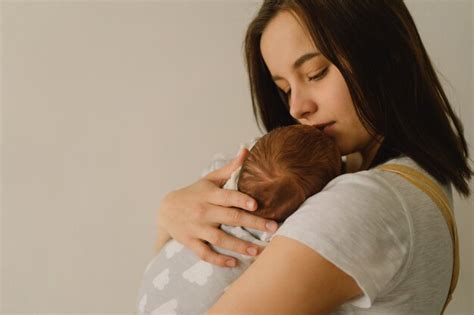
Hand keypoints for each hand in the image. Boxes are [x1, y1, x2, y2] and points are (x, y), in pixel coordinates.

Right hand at [156, 148, 278, 267]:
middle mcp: (203, 211)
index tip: (256, 204)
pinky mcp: (191, 242)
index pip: (227, 196)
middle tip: (272, 228)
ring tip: (257, 251)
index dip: (241, 199)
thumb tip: (246, 151)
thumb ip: (230, 169)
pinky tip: (233, 263)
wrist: (166, 210)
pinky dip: (218, 260)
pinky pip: (205, 253)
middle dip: (253, 223)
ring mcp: (196, 228)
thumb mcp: (209, 180)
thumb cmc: (194, 193)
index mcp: (209, 195)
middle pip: (230, 218)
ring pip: (219, 239)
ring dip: (239, 246)